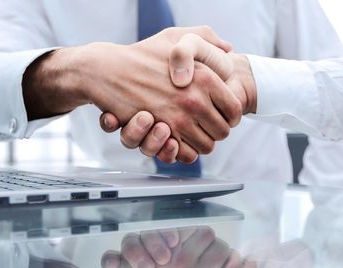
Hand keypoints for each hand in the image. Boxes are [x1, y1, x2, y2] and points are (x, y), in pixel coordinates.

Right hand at [23, 26, 243, 163]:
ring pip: (206, 146)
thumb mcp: (177, 38)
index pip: (235, 109)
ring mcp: (178, 119)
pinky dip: (184, 152)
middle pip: (223, 132)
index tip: (223, 115)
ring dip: (200, 143)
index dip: (232, 116)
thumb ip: (206, 39)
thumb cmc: (142, 55)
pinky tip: (179, 140)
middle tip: (206, 126)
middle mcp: (194, 100)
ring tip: (192, 133)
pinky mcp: (161, 134)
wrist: (107, 71)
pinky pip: (186, 154)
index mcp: (205, 78)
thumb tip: (229, 49)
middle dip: (216, 131)